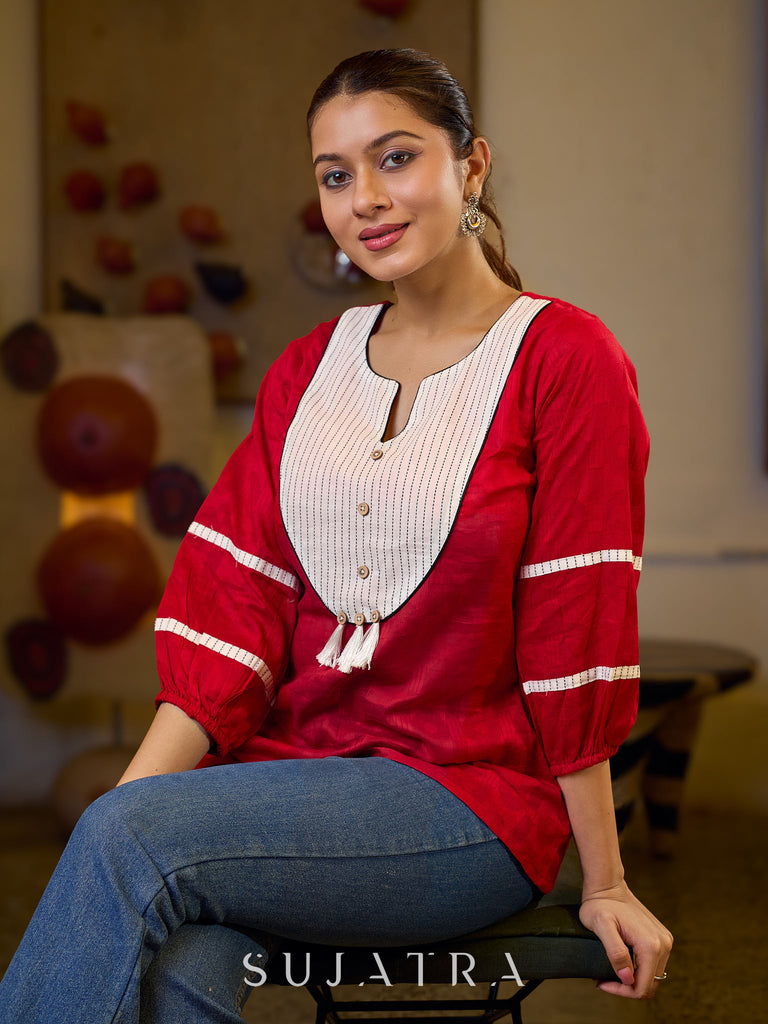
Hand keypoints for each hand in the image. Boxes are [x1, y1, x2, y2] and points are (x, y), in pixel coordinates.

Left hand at [578, 880, 672, 998]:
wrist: (608, 886)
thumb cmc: (600, 905)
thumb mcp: (601, 926)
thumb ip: (615, 952)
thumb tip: (628, 978)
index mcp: (651, 945)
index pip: (642, 988)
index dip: (621, 991)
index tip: (602, 982)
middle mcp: (663, 944)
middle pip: (649, 985)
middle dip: (626, 987)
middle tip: (604, 978)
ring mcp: (664, 941)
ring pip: (652, 977)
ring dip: (632, 979)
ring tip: (610, 969)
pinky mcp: (662, 938)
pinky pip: (653, 965)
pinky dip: (638, 969)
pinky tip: (621, 962)